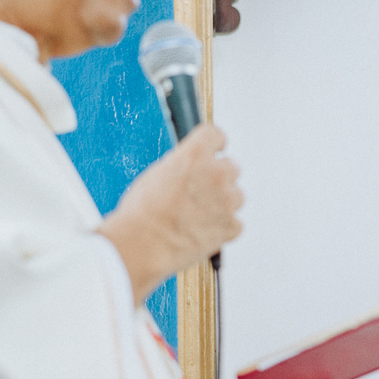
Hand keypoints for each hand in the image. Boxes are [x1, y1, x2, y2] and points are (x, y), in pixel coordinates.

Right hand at [98, 125, 242, 300]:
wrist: (144, 243)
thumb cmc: (142, 212)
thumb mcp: (158, 173)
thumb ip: (183, 165)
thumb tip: (191, 168)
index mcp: (195, 154)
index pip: (216, 136)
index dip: (215, 144)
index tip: (215, 149)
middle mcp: (216, 173)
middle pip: (231, 167)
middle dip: (218, 177)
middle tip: (201, 191)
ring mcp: (226, 200)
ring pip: (236, 195)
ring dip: (223, 202)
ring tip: (199, 214)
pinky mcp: (230, 226)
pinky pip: (235, 223)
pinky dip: (223, 227)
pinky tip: (204, 230)